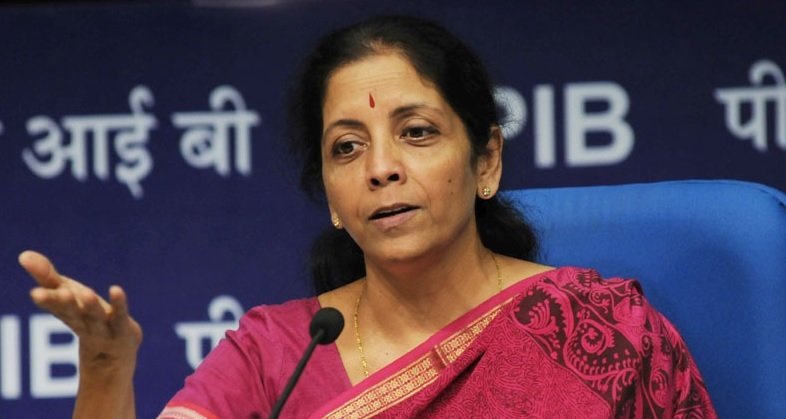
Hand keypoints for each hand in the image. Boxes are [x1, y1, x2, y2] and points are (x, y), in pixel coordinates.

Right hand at [19, 250, 142, 372]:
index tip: (36, 293)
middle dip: (60, 303)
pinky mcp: (123, 329)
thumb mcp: (66, 294)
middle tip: (48, 294)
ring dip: (90, 306)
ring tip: (86, 293)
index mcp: (65, 312)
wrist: (113, 356)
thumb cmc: (85, 317)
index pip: (53, 304)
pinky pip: (120, 315)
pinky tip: (116, 290)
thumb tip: (24, 254)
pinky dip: (119, 304)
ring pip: (94, 317)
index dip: (46, 299)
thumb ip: (47, 276)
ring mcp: (102, 328)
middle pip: (70, 311)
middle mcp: (81, 321)